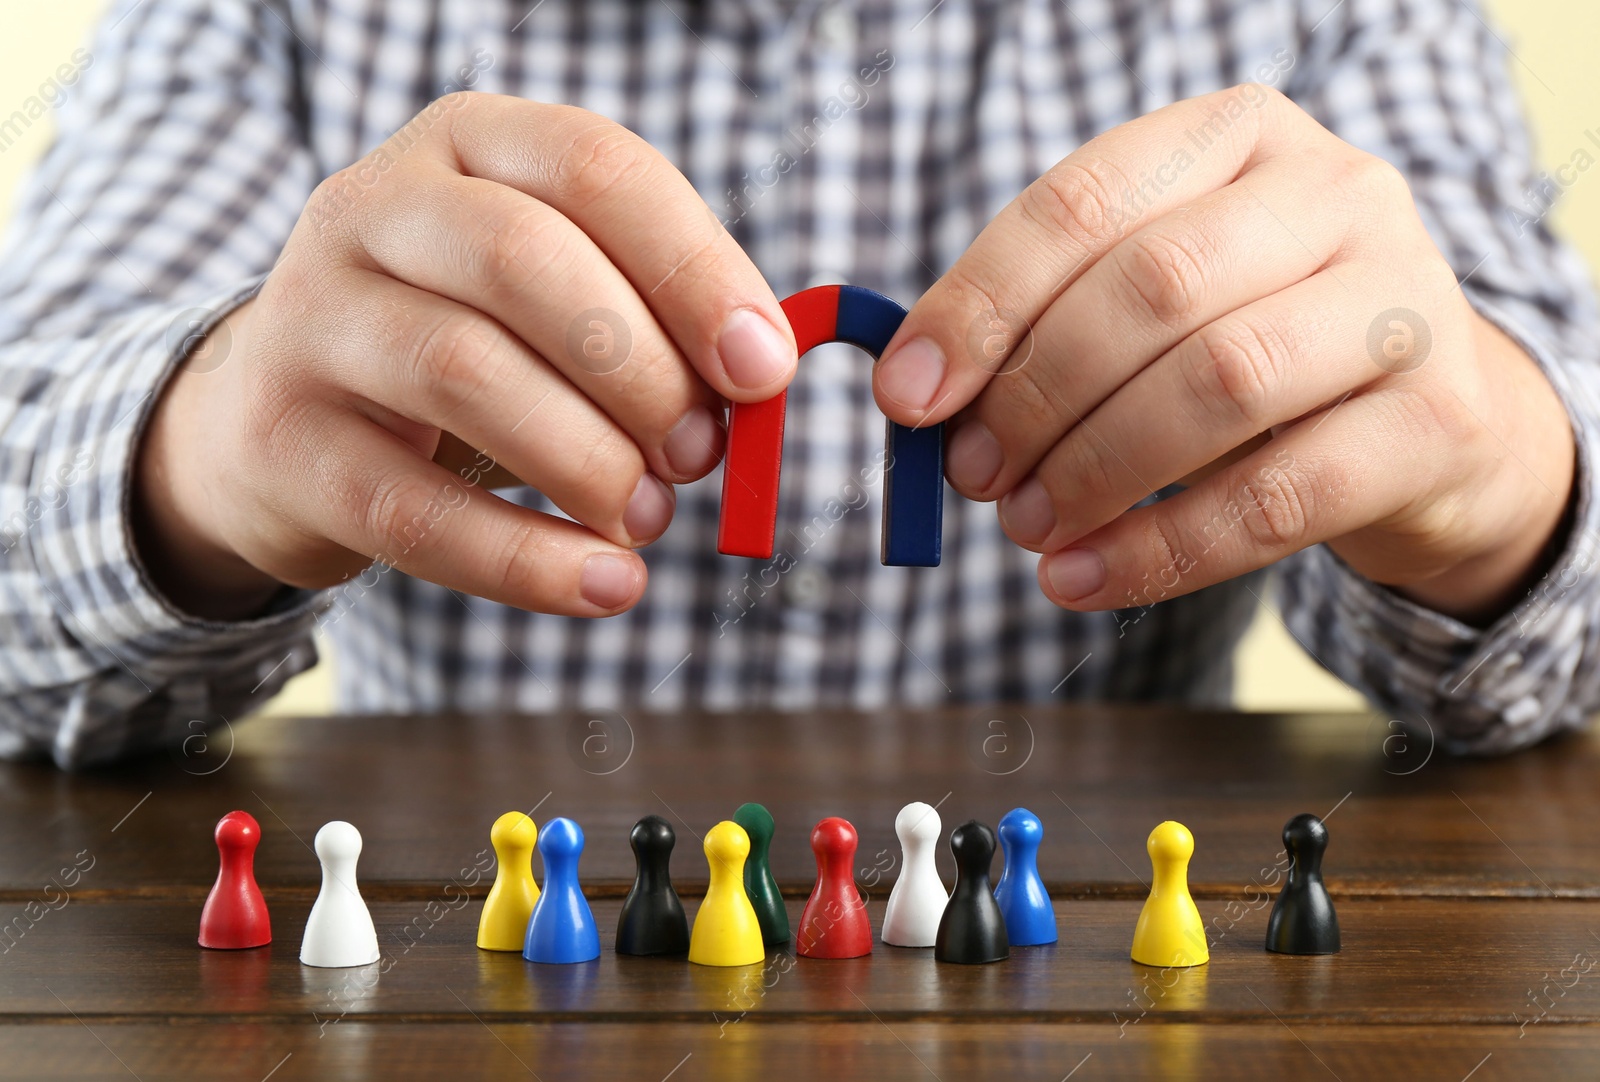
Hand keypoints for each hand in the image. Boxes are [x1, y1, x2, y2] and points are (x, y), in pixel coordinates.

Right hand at [135, 94, 795, 620]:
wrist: (286, 416)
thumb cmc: (465, 344)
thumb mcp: (552, 294)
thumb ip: (654, 316)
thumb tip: (757, 376)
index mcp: (466, 143)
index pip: (595, 170)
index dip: (695, 272)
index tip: (763, 371)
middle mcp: (372, 206)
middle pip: (525, 261)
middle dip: (640, 372)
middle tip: (699, 456)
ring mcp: (309, 317)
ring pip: (466, 373)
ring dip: (589, 462)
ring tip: (649, 517)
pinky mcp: (280, 440)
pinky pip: (412, 510)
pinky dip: (526, 561)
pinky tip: (604, 586)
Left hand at [873, 85, 1573, 624]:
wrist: (1429, 421)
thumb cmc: (1253, 348)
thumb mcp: (1156, 304)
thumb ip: (1048, 323)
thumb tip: (916, 395)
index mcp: (1237, 137)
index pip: (1082, 202)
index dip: (980, 305)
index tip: (907, 397)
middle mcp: (1335, 193)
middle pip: (1153, 287)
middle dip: (1038, 394)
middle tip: (974, 476)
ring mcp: (1405, 300)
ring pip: (1219, 381)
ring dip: (1093, 470)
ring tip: (1025, 526)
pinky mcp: (1438, 421)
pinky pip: (1276, 498)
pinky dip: (1158, 551)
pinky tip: (1081, 578)